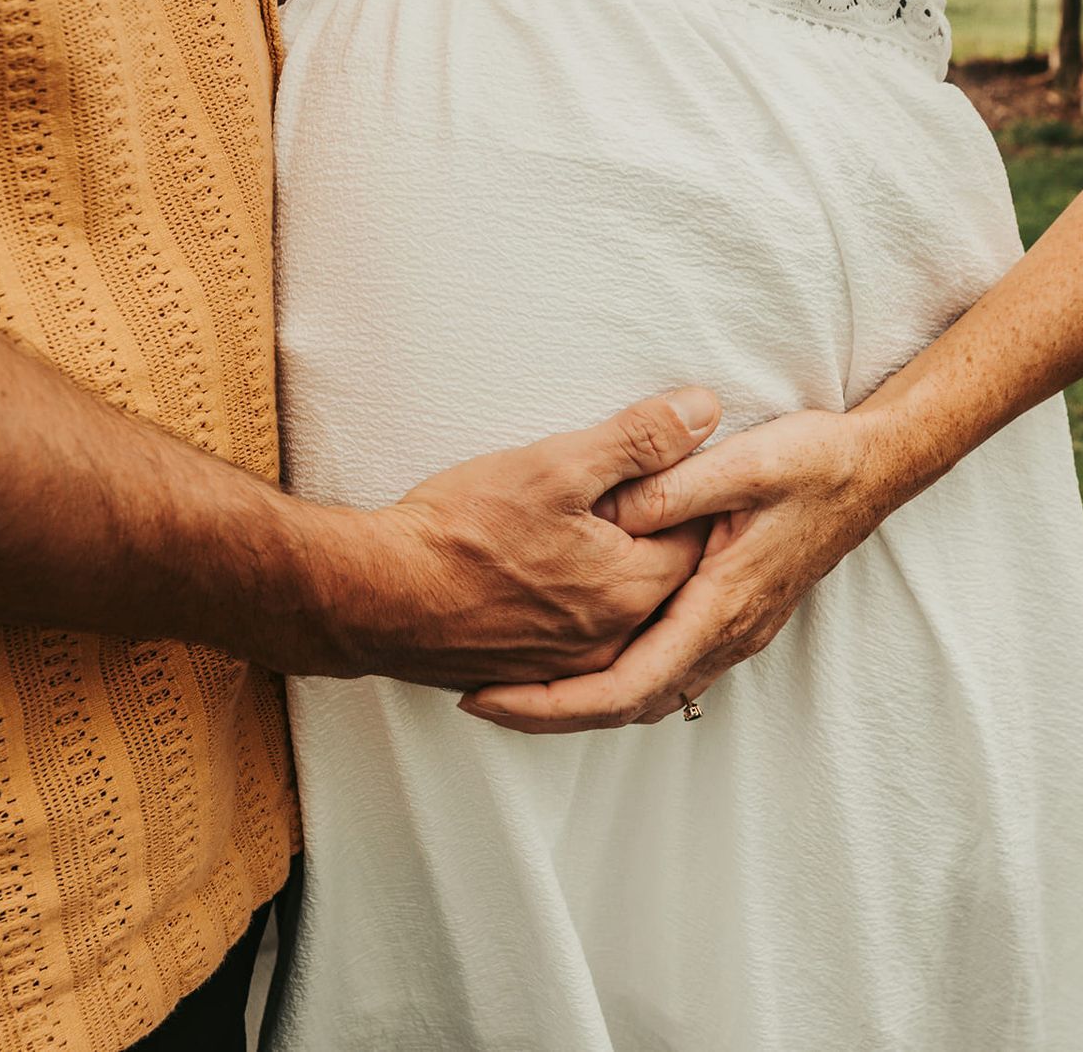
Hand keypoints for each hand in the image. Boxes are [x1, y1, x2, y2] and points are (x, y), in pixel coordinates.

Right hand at [305, 388, 721, 688]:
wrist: (377, 595)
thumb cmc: (462, 531)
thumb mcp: (558, 465)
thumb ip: (639, 438)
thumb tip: (705, 409)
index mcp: (634, 588)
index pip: (697, 535)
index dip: (684, 492)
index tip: (665, 464)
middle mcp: (614, 640)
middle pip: (662, 577)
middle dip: (651, 533)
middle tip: (622, 493)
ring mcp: (572, 664)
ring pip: (619, 609)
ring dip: (611, 570)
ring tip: (580, 529)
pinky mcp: (531, 674)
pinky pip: (576, 638)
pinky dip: (574, 606)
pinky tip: (545, 574)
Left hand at [456, 407, 901, 730]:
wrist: (871, 470)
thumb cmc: (811, 463)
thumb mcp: (741, 462)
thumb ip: (673, 487)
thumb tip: (612, 511)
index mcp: (720, 605)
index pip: (625, 685)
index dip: (552, 701)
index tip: (491, 696)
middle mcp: (726, 634)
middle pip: (627, 704)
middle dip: (551, 711)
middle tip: (479, 700)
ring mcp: (732, 632)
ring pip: (647, 692)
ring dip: (582, 698)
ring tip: (515, 686)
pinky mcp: (731, 617)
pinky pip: (665, 670)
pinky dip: (615, 678)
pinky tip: (581, 658)